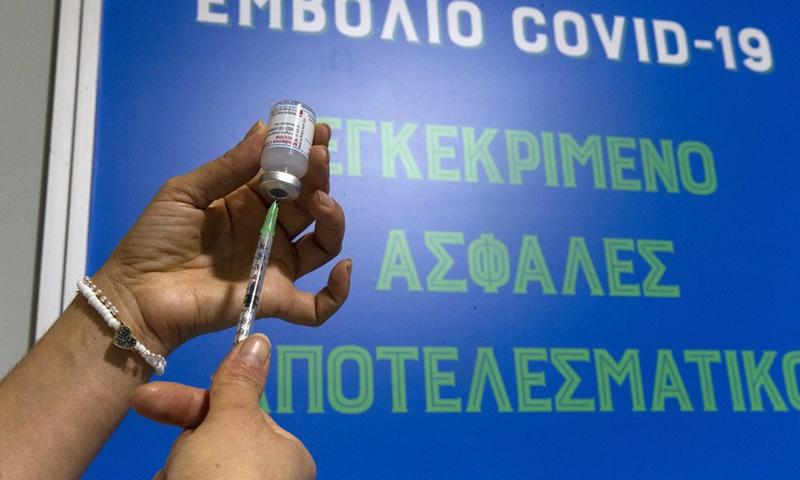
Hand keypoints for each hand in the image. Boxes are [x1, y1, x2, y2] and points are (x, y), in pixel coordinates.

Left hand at [92, 121, 350, 353]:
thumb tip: (263, 128)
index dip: (304, 153)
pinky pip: (316, 306)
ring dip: (333, 219)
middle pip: (310, 204)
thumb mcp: (186, 192)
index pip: (286, 174)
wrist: (135, 294)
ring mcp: (275, 266)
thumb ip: (228, 166)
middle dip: (320, 177)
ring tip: (320, 200)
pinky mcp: (274, 300)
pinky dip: (338, 292)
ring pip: (323, 244)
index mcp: (247, 202)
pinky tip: (343, 269)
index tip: (319, 132)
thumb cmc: (155, 240)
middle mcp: (269, 232)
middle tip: (319, 157)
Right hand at [132, 334, 314, 478]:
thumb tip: (258, 342)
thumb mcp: (231, 421)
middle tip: (179, 469)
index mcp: (285, 454)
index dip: (189, 404)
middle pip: (206, 446)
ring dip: (173, 474)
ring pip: (189, 473)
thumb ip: (238, 382)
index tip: (148, 398)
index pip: (232, 413)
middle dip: (181, 452)